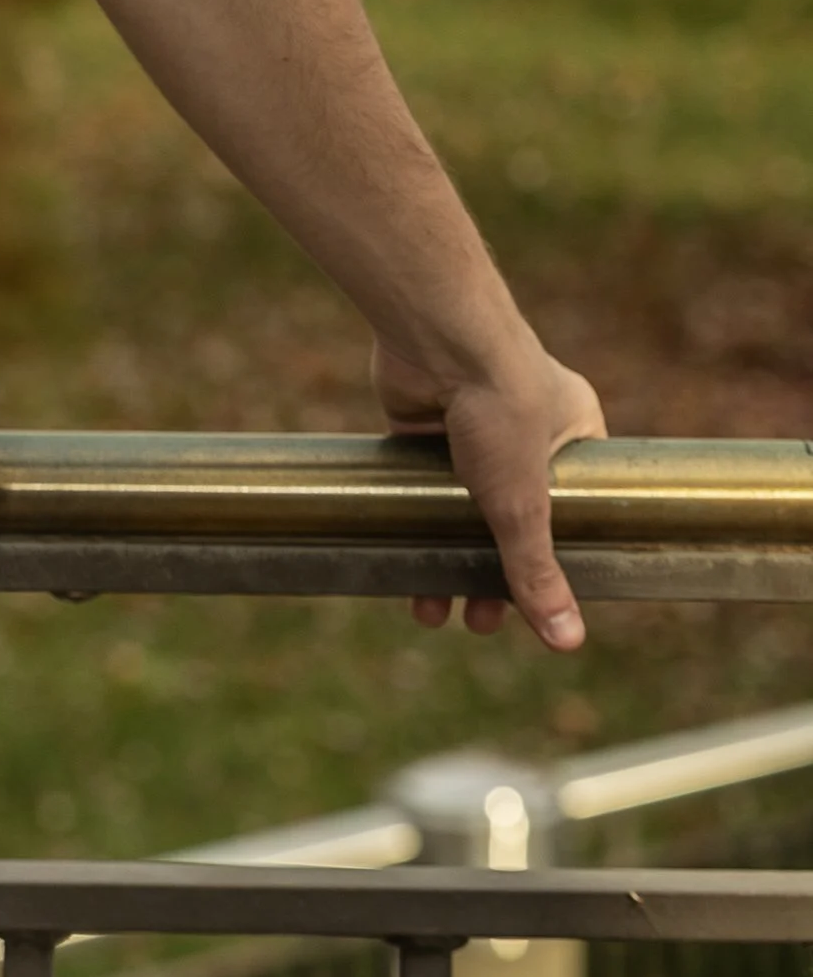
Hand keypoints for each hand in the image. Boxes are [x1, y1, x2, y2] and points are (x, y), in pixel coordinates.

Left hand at [374, 335, 607, 648]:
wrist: (437, 335)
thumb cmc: (501, 402)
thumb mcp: (524, 501)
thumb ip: (536, 569)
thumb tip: (566, 641)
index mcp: (575, 436)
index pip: (573, 512)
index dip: (554, 560)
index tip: (536, 605)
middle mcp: (527, 429)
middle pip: (512, 517)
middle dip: (492, 574)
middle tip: (479, 621)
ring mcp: (472, 426)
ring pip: (462, 507)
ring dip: (446, 558)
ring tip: (431, 610)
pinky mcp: (423, 424)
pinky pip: (420, 486)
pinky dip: (413, 523)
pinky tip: (401, 561)